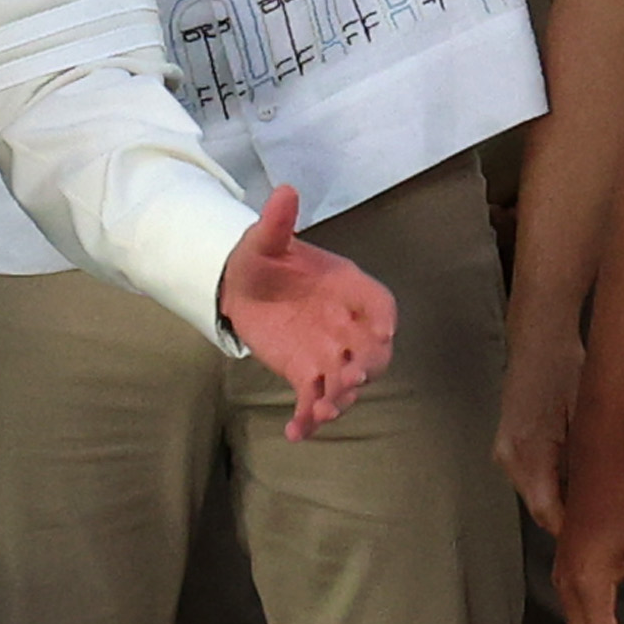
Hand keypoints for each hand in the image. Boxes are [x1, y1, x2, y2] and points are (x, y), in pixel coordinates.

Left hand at [216, 188, 396, 437]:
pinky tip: (295, 432)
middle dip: (367, 366)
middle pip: (373, 351)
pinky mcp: (305, 374)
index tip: (384, 330)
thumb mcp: (264, 240)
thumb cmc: (262, 259)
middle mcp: (346, 324)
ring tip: (323, 410)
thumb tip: (284, 190)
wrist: (238, 287)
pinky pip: (313, 400)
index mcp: (346, 287)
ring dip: (340, 397)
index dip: (383, 317)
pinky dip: (307, 419)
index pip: (378, 303)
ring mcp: (329, 352)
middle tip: (351, 377)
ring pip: (346, 381)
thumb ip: (277, 222)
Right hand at [492, 292, 586, 534]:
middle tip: (606, 525)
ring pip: (535, 494)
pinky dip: (551, 484)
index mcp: (528, 452)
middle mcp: (509, 458)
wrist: (538, 340)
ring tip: (596, 502)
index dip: (574, 531)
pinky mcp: (507, 446)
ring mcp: (504, 452)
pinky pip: (530, 478)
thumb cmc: (565, 370)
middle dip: (570, 519)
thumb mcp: (586, 416)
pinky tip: (576, 478)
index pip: (548, 512)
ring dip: (562, 501)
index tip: (602, 541)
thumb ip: (588, 462)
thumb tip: (604, 500)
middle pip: (540, 507)